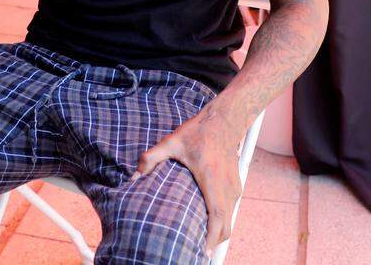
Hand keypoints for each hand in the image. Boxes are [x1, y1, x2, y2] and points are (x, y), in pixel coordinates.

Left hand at [135, 106, 243, 257]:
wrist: (224, 120)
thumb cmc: (199, 132)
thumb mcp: (172, 142)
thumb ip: (151, 158)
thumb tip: (134, 176)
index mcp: (211, 179)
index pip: (217, 216)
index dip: (212, 238)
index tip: (203, 252)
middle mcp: (227, 186)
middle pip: (226, 226)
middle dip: (214, 243)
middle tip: (197, 253)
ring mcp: (234, 186)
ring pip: (230, 219)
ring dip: (219, 233)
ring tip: (202, 243)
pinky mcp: (236, 184)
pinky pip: (231, 210)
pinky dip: (223, 221)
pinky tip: (210, 224)